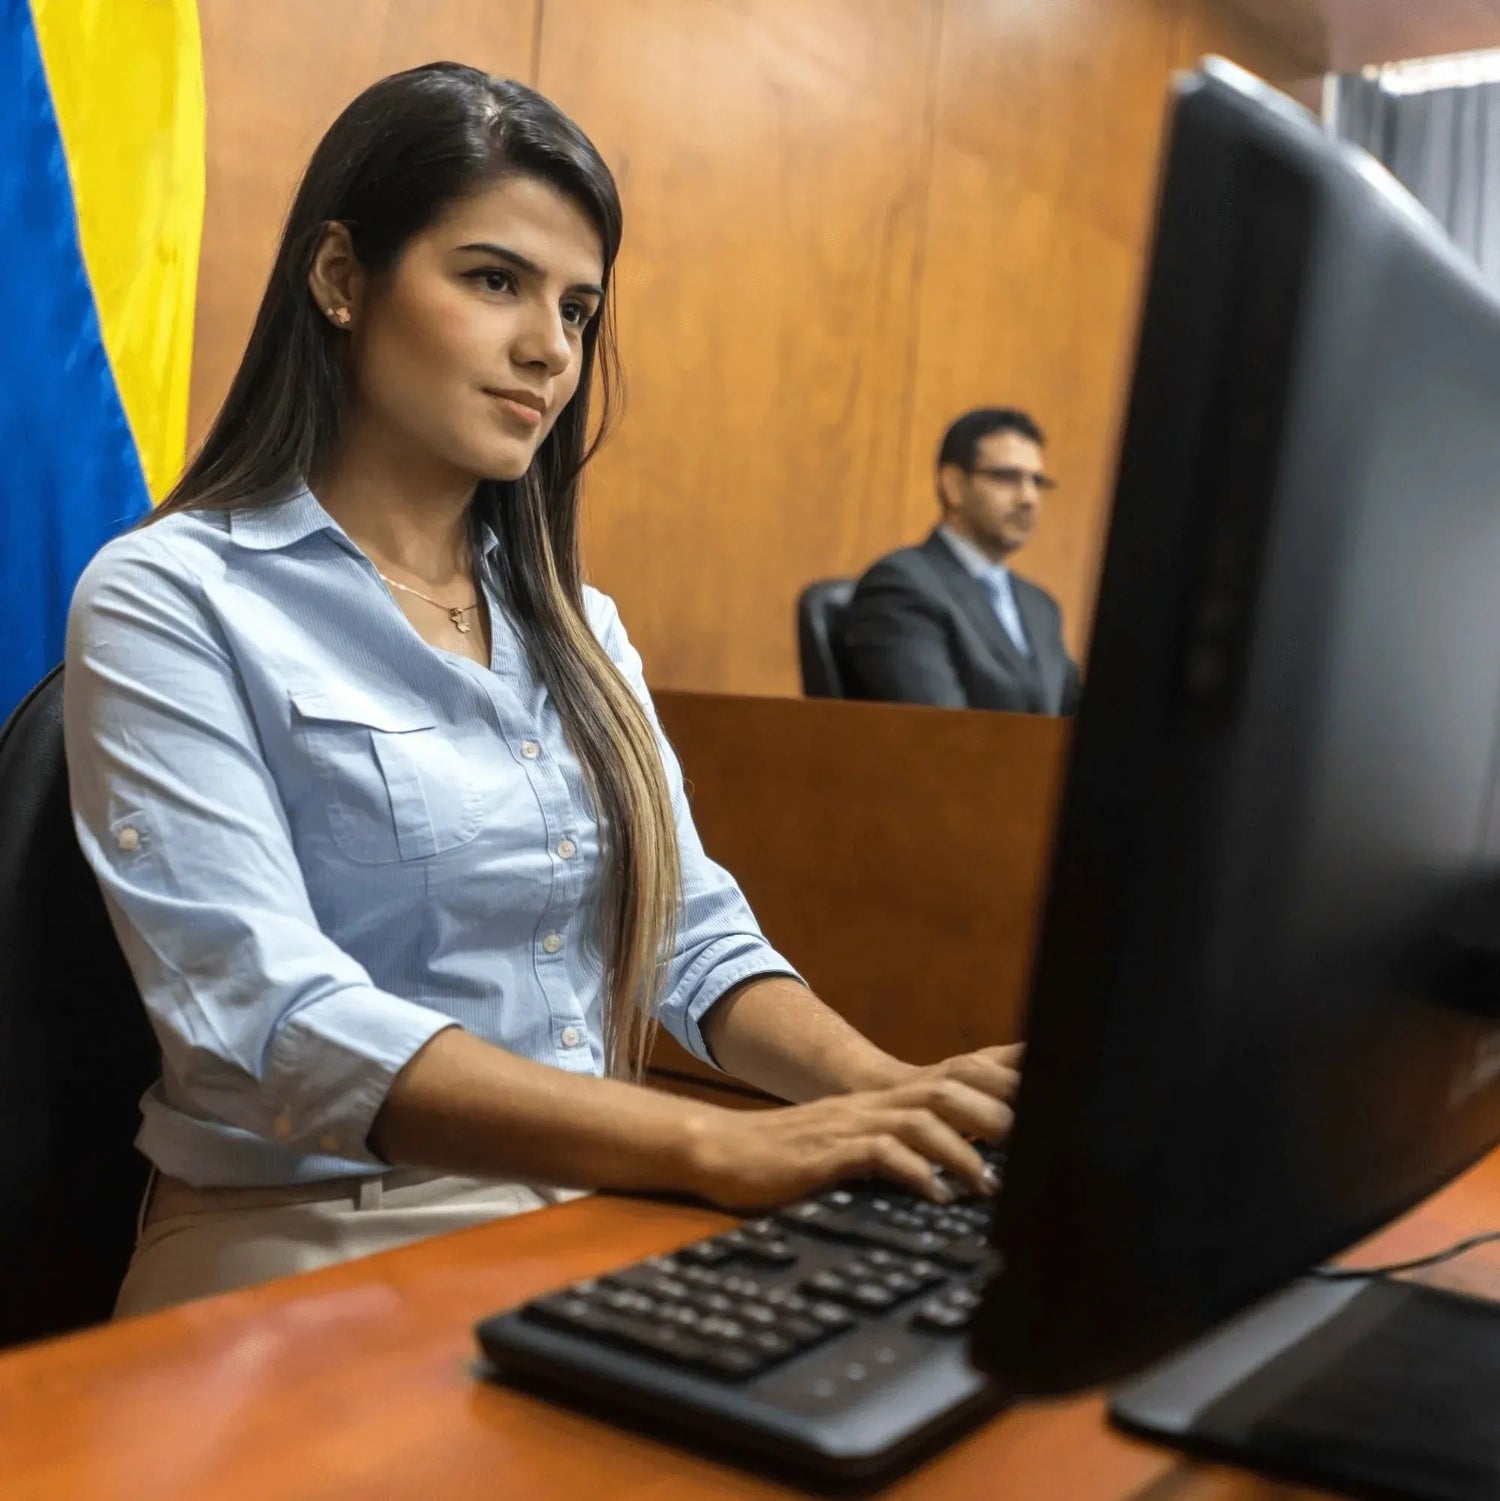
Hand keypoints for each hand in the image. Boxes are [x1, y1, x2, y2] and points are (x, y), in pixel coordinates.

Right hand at [681, 1051, 1020, 1212]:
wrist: (721, 1152)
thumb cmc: (786, 1159)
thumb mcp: (848, 1146)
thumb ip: (892, 1150)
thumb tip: (948, 1174)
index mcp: (880, 1102)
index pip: (949, 1079)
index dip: (996, 1083)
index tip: (1042, 1097)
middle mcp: (870, 1105)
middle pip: (946, 1090)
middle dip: (994, 1113)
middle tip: (1037, 1144)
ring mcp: (849, 1125)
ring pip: (920, 1120)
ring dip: (960, 1149)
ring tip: (989, 1183)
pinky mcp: (827, 1153)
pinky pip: (880, 1154)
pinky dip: (914, 1172)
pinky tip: (934, 1194)